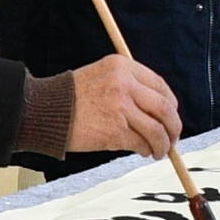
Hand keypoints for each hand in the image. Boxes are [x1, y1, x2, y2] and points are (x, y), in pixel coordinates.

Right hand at [56, 55, 184, 158]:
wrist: (46, 111)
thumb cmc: (71, 97)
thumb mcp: (102, 76)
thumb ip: (128, 86)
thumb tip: (157, 112)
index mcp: (123, 67)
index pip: (160, 85)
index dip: (170, 104)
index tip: (171, 116)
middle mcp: (125, 84)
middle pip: (164, 108)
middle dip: (173, 127)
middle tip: (173, 138)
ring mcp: (121, 108)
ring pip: (157, 129)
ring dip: (163, 144)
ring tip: (160, 151)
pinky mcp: (116, 131)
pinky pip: (142, 143)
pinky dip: (146, 150)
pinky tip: (144, 152)